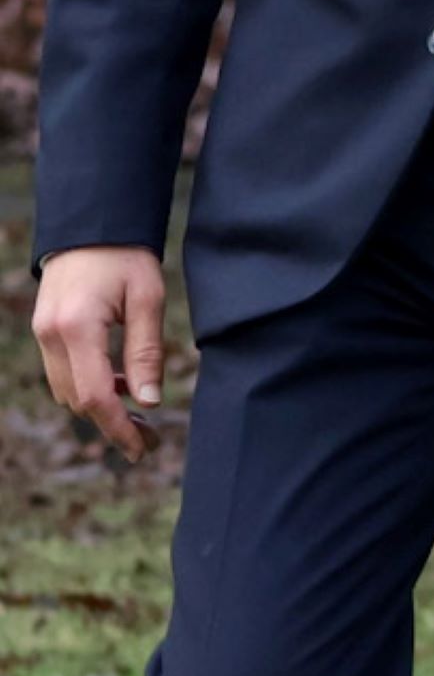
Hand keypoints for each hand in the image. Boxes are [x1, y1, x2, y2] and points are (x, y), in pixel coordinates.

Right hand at [31, 247, 166, 460]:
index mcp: (77, 327)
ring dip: (99, 407)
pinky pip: (62, 374)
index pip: (95, 396)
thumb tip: (150, 402)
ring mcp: (42, 334)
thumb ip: (146, 352)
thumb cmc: (126, 258)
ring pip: (67, 391)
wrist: (91, 228)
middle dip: (112, 423)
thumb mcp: (148, 300)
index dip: (119, 427)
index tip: (143, 448)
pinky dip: (88, 387)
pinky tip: (118, 383)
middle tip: (150, 437)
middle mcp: (50, 335)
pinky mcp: (44, 332)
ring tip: (139, 411)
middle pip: (77, 400)